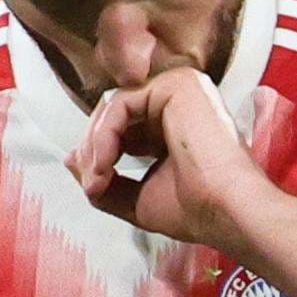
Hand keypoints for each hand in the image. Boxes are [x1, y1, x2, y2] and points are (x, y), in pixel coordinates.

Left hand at [64, 67, 264, 248]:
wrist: (228, 211)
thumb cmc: (193, 210)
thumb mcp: (135, 198)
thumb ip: (103, 179)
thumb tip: (69, 159)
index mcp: (170, 125)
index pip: (120, 127)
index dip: (98, 156)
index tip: (94, 188)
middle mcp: (176, 101)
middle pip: (112, 115)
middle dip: (91, 151)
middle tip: (92, 184)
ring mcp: (178, 88)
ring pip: (113, 108)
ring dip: (94, 147)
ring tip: (98, 180)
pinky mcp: (176, 84)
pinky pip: (120, 104)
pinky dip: (103, 136)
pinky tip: (105, 165)